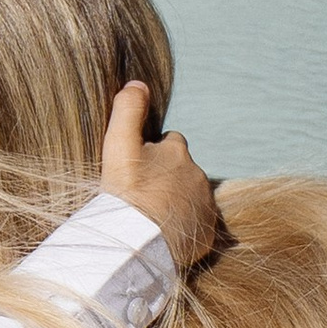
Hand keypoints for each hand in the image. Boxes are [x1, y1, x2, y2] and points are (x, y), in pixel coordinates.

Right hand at [99, 79, 216, 264]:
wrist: (140, 243)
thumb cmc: (127, 193)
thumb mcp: (119, 145)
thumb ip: (127, 109)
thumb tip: (138, 84)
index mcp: (178, 151)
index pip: (170, 142)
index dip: (153, 152)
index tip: (138, 168)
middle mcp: (197, 175)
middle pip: (182, 171)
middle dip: (167, 178)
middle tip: (143, 195)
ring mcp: (205, 205)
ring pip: (191, 197)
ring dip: (176, 202)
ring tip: (152, 217)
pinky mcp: (208, 233)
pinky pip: (197, 225)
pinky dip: (184, 226)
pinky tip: (164, 234)